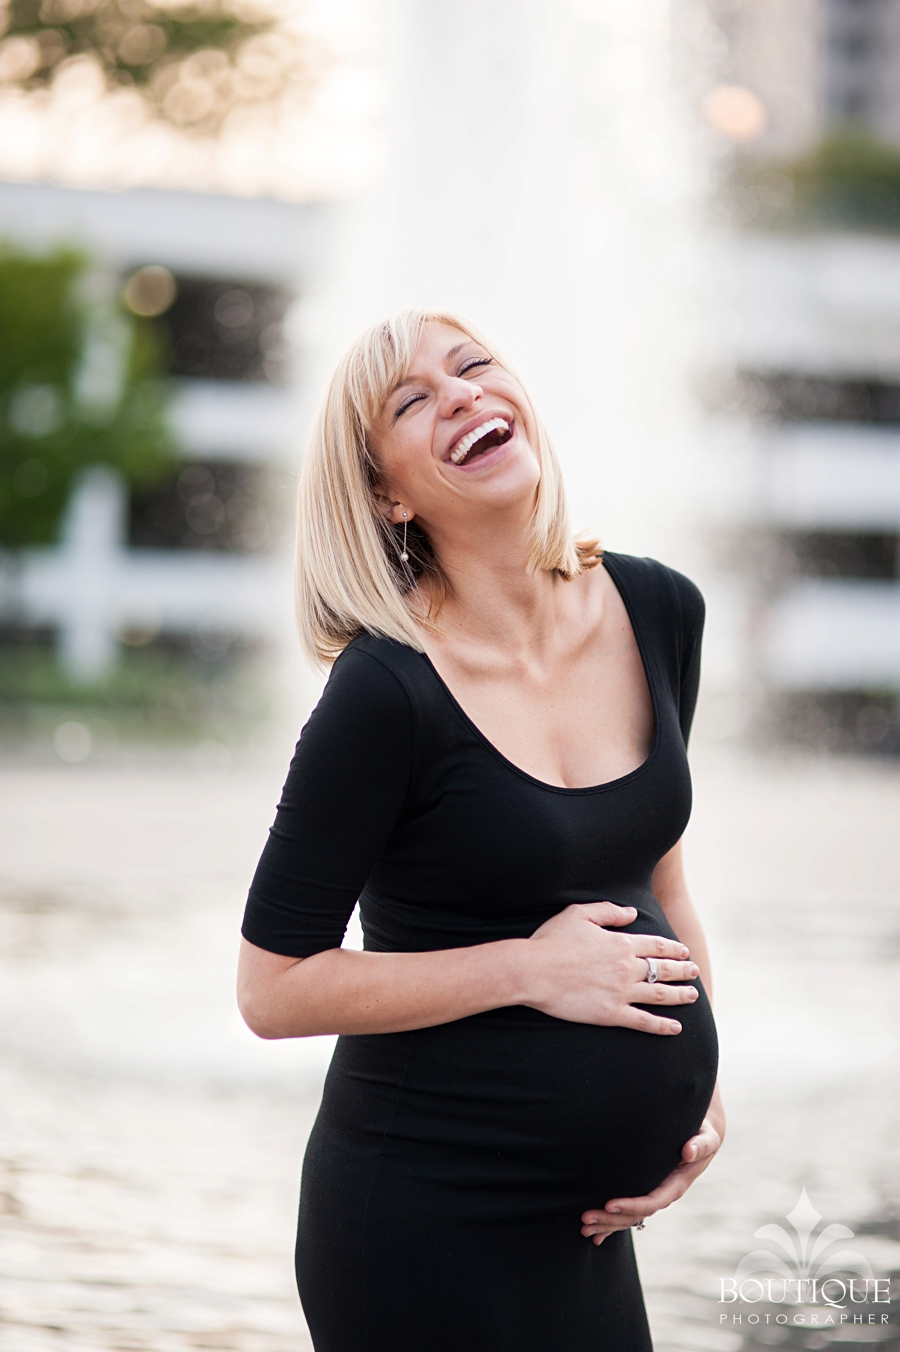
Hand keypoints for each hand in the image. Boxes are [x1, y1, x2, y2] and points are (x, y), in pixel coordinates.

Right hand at [525, 902, 698, 1033]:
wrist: (533, 971)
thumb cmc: (552, 941)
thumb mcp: (579, 913)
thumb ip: (609, 911)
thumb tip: (633, 913)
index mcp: (620, 943)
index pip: (656, 946)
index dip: (673, 949)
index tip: (684, 952)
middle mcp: (627, 968)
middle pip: (663, 969)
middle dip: (683, 971)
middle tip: (695, 972)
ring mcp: (621, 992)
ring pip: (660, 995)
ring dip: (680, 995)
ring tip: (693, 995)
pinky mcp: (611, 1014)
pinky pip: (643, 1021)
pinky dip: (662, 1026)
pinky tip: (675, 1028)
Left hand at [580, 1092, 725, 1244]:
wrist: (700, 1138)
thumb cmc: (702, 1135)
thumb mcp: (707, 1138)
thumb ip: (701, 1144)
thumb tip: (689, 1151)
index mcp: (676, 1185)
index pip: (651, 1201)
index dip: (630, 1205)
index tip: (609, 1204)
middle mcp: (663, 1194)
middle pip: (635, 1214)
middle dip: (610, 1219)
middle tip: (585, 1219)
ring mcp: (653, 1194)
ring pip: (628, 1217)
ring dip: (606, 1223)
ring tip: (583, 1227)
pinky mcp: (645, 1190)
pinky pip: (627, 1211)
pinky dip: (610, 1223)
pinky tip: (594, 1234)